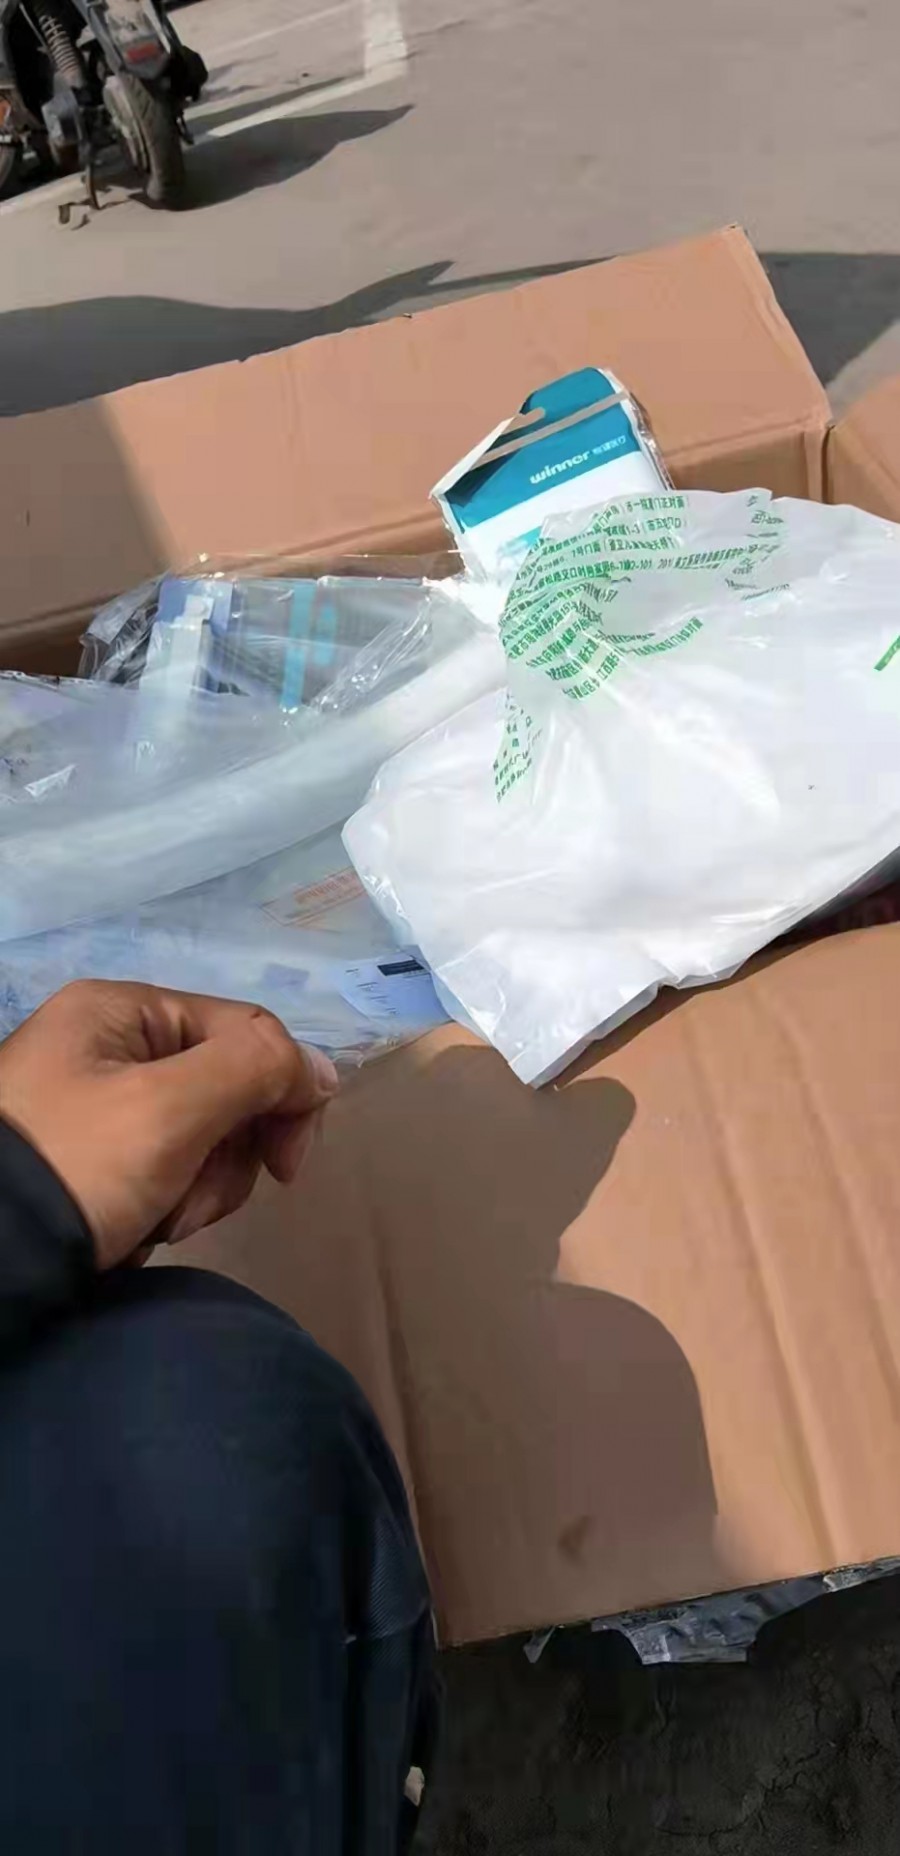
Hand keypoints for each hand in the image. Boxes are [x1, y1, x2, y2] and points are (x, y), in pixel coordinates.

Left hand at [0, 980, 338, 1270]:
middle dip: (227, 1155)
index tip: (287, 1168)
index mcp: (121, 1011)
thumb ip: (257, 1070)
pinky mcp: (95, 1160)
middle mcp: (110, 1046)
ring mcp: (100, 1106)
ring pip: (204, 1137)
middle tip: (193, 1200)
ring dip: (199, 1188)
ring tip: (158, 1220)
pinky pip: (167, 1170)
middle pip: (226, 1088)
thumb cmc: (77, 1167)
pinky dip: (167, 1205)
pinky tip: (138, 1229)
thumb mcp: (170, 1107)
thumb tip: (321, 1072)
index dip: (283, 1094)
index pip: (245, 1032)